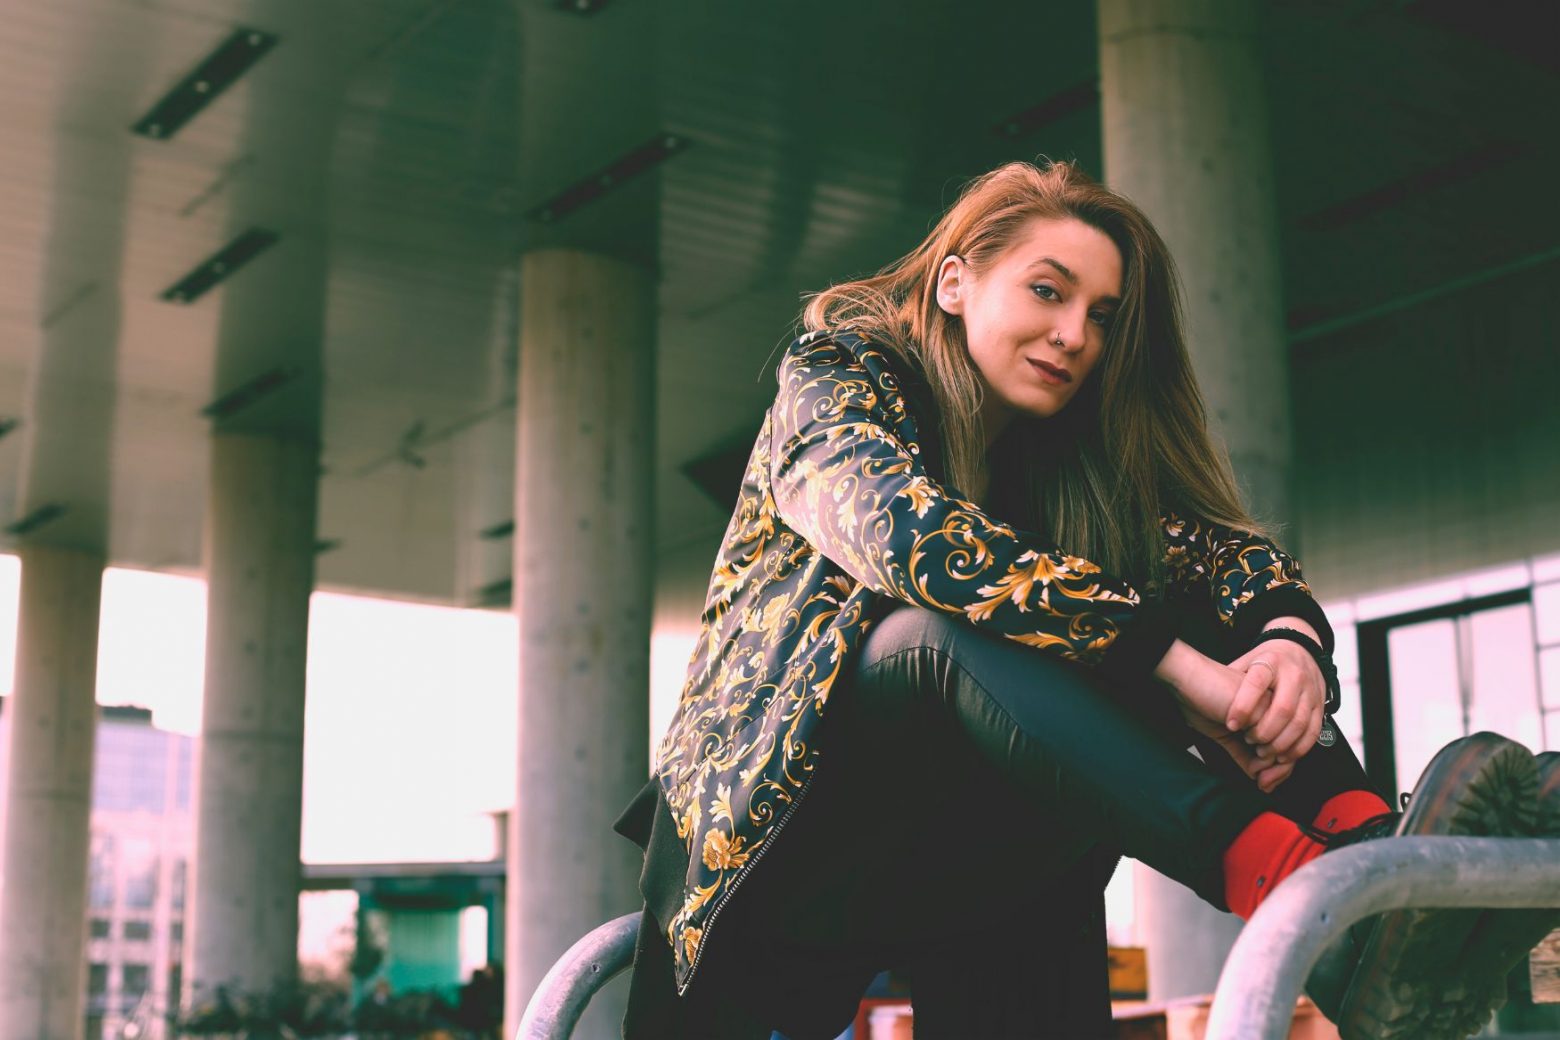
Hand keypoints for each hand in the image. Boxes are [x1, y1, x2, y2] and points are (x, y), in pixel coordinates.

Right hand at [1153, 641, 1296, 792]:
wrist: (1187, 681)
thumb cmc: (1202, 702)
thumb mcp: (1226, 737)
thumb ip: (1244, 756)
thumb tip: (1262, 781)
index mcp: (1266, 715)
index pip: (1285, 748)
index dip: (1279, 771)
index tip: (1265, 784)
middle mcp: (1273, 709)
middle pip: (1290, 749)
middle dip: (1277, 773)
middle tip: (1263, 783)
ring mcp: (1271, 705)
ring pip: (1282, 744)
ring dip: (1266, 759)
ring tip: (1249, 752)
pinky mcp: (1263, 702)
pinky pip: (1270, 735)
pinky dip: (1258, 744)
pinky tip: (1239, 734)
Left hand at [1225, 639, 1326, 770]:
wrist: (1299, 649)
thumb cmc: (1265, 662)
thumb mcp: (1246, 662)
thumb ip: (1232, 678)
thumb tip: (1207, 693)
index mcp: (1270, 662)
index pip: (1256, 684)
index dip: (1243, 706)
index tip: (1230, 725)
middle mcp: (1294, 675)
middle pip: (1283, 708)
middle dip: (1264, 731)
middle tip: (1249, 741)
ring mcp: (1311, 690)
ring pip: (1300, 723)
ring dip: (1281, 743)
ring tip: (1263, 753)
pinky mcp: (1321, 705)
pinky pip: (1313, 731)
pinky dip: (1299, 748)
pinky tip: (1283, 756)